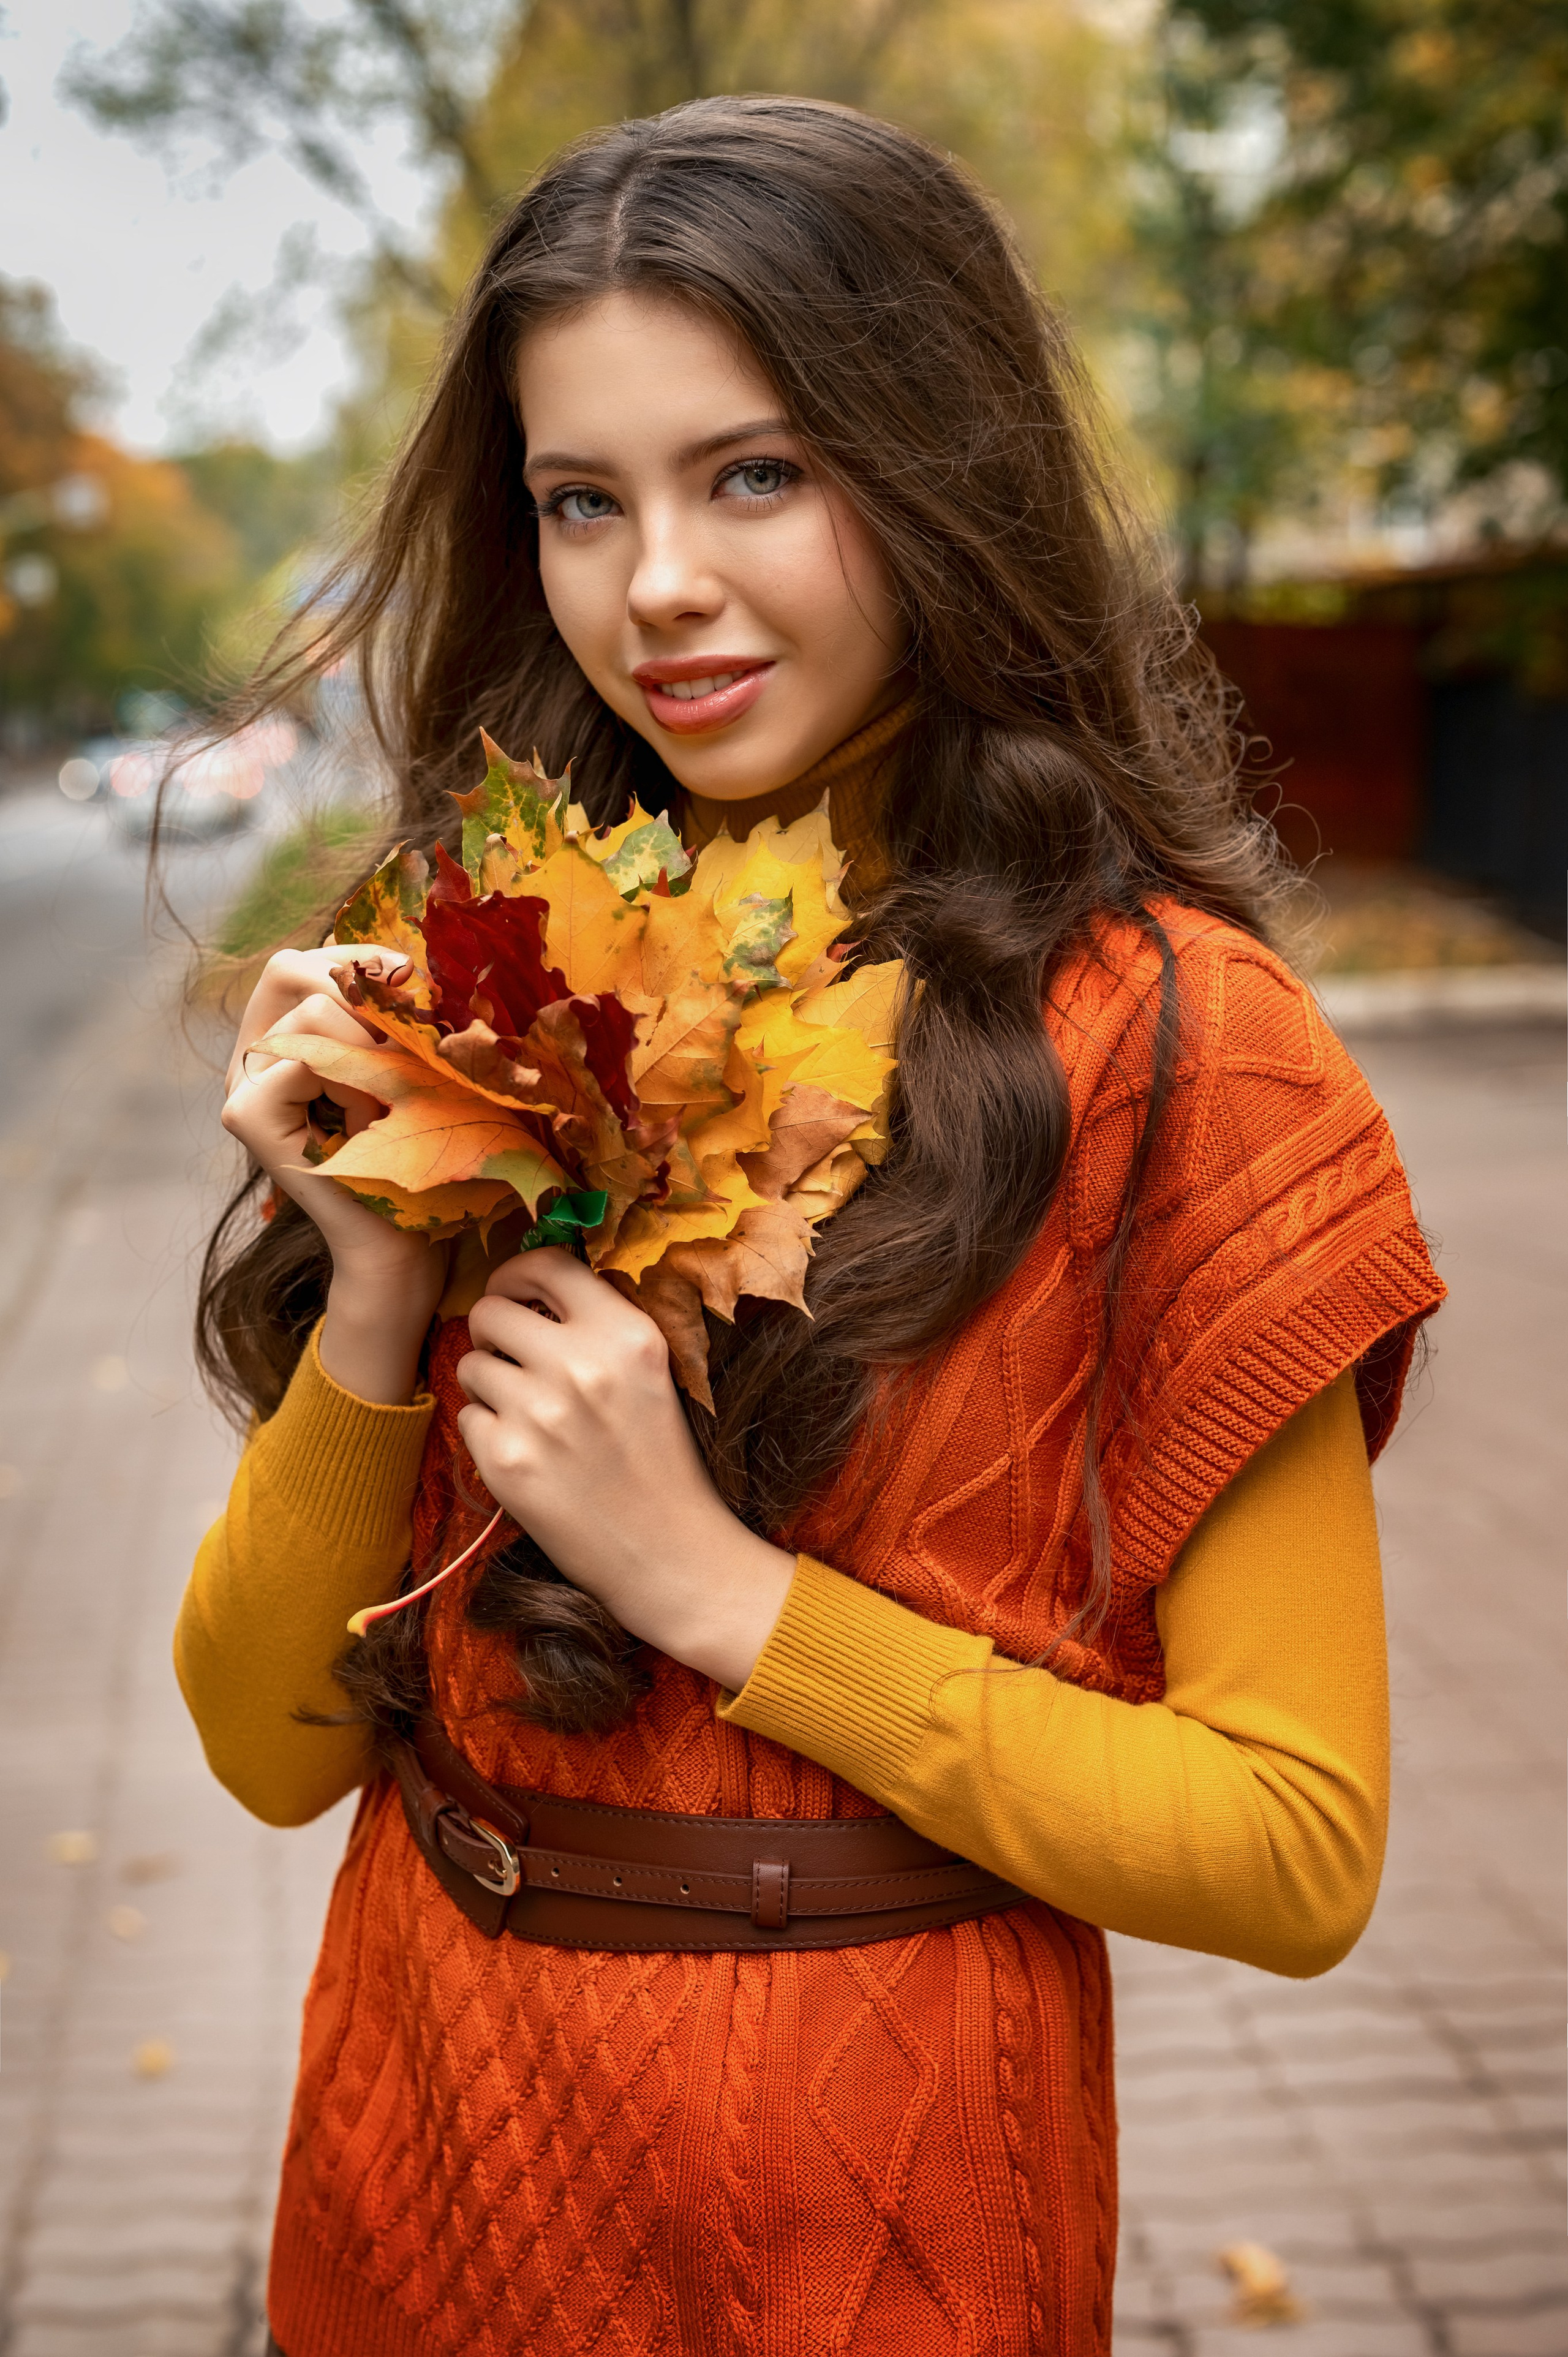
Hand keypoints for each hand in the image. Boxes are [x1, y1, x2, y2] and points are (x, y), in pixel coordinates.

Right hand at [221, 945, 447, 1401]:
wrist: (400, 1244)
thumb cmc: (416, 1155)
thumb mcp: (408, 1067)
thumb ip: (391, 1014)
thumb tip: (403, 964)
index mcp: (291, 1036)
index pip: (306, 960)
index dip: (361, 960)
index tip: (412, 988)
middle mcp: (258, 1055)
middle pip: (292, 968)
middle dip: (361, 994)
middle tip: (401, 1047)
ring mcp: (244, 1084)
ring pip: (310, 1010)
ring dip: (366, 1050)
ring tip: (382, 1103)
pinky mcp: (246, 1115)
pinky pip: (302, 1058)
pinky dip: (349, 1083)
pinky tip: (364, 1123)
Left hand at [456, 1251, 795, 1690]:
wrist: (667, 1551)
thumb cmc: (658, 1459)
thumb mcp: (649, 1372)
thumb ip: (598, 1326)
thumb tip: (529, 1290)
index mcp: (626, 1334)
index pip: (547, 1264)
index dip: (517, 1274)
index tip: (514, 1294)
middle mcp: (581, 1364)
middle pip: (490, 1309)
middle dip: (493, 1332)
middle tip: (513, 1360)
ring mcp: (539, 1413)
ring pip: (471, 1363)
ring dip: (489, 1384)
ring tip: (527, 1415)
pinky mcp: (507, 1460)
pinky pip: (468, 1417)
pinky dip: (488, 1432)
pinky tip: (526, 1453)